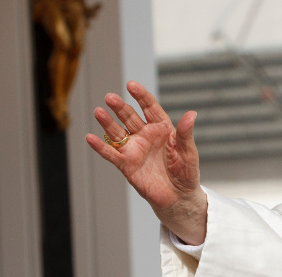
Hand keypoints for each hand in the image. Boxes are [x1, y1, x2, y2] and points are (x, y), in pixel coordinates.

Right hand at [86, 81, 207, 244]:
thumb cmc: (186, 172)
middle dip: (120, 107)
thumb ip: (185, 133)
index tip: (131, 85)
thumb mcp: (188, 152)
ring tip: (98, 111)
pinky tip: (90, 138)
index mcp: (162, 128)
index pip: (150, 107)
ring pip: (117, 132)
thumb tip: (191, 114)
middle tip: (110, 97)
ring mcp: (134, 149)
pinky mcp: (126, 165)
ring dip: (108, 123)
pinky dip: (100, 147)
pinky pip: (111, 154)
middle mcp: (145, 135)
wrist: (178, 197)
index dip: (141, 96)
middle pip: (130, 117)